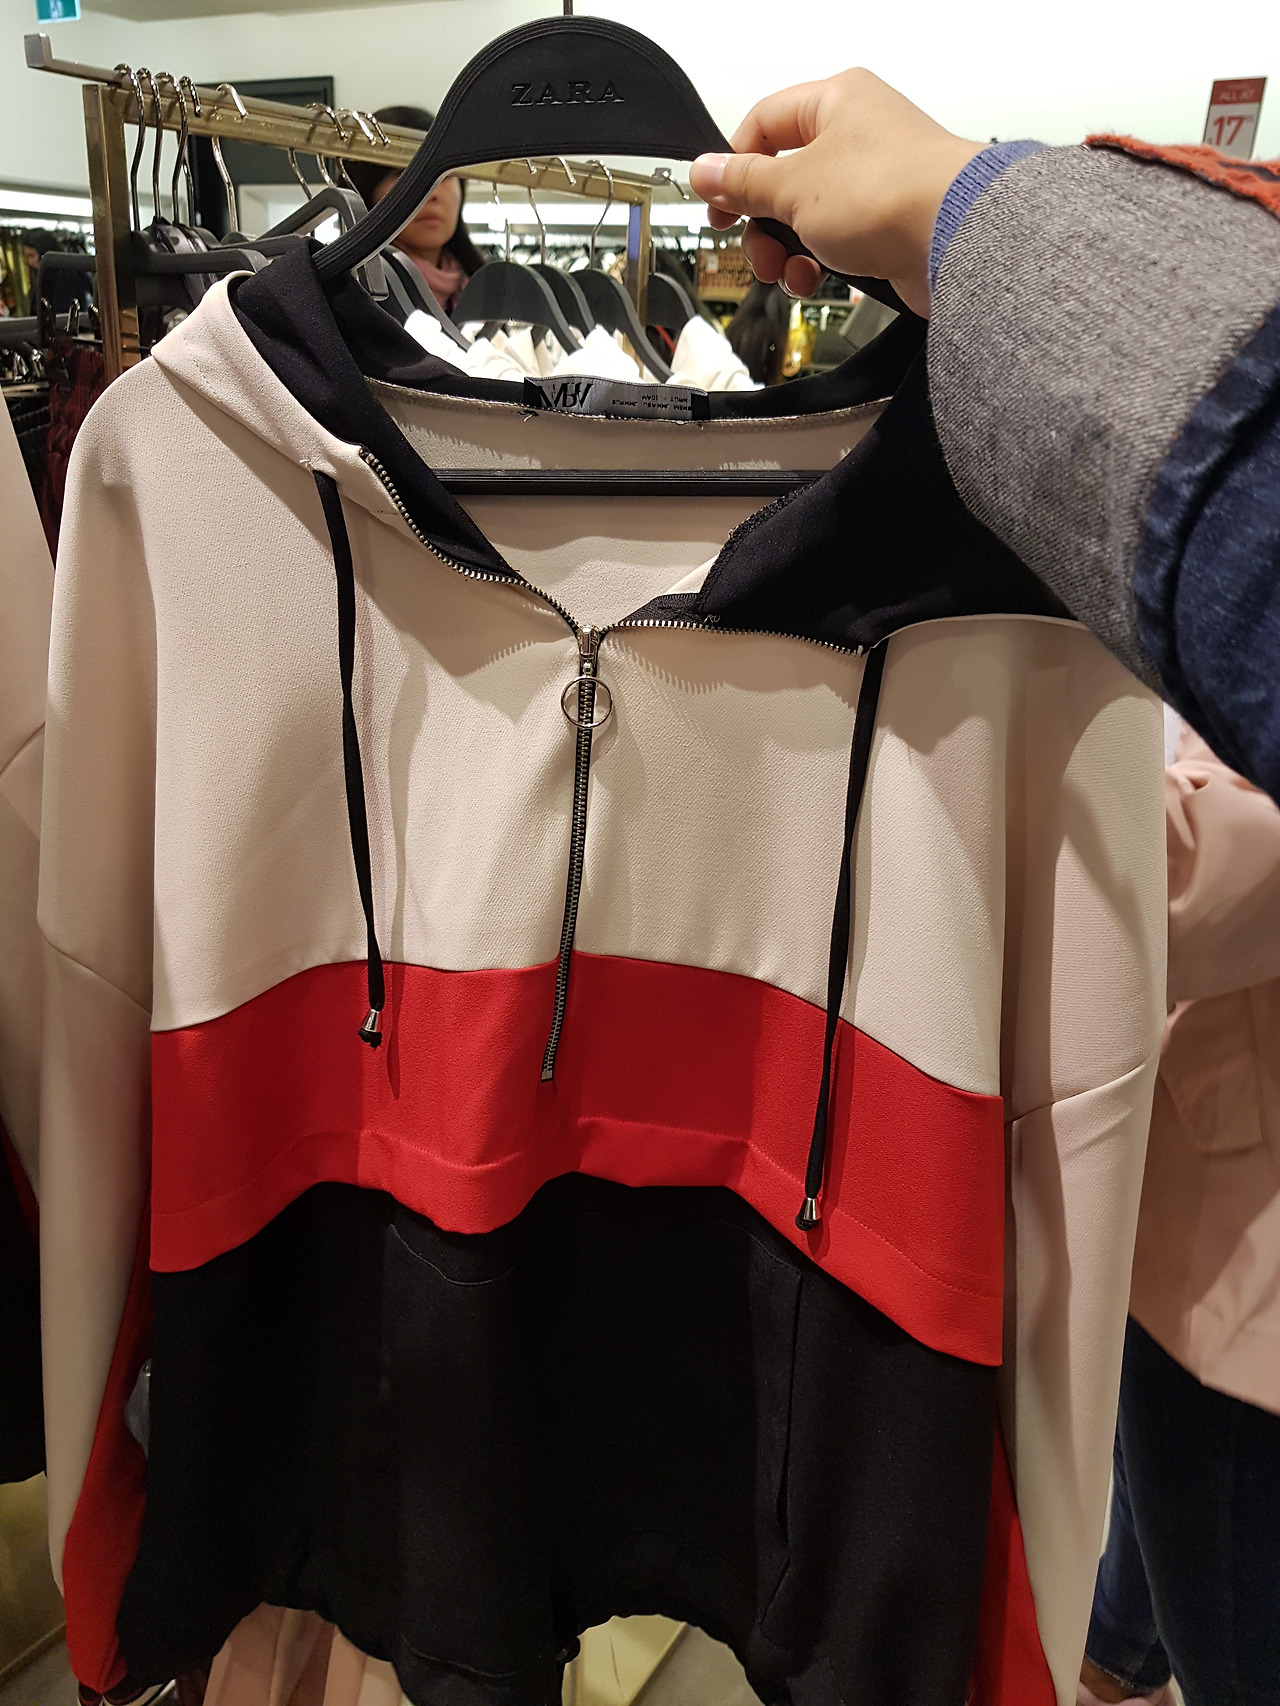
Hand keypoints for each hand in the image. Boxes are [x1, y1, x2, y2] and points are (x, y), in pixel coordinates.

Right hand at [689, 71, 982, 317]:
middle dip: (763, 225)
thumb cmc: (892, 192)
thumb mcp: (793, 187)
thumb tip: (705, 172)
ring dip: (787, 252)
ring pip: (807, 217)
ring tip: (790, 272)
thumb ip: (743, 183)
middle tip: (757, 252)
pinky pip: (835, 243)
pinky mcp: (887, 225)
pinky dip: (818, 264)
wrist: (954, 241)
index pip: (762, 125)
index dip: (733, 167)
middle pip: (782, 179)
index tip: (719, 208)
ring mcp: (874, 182)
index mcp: (835, 101)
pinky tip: (817, 279)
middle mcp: (857, 135)